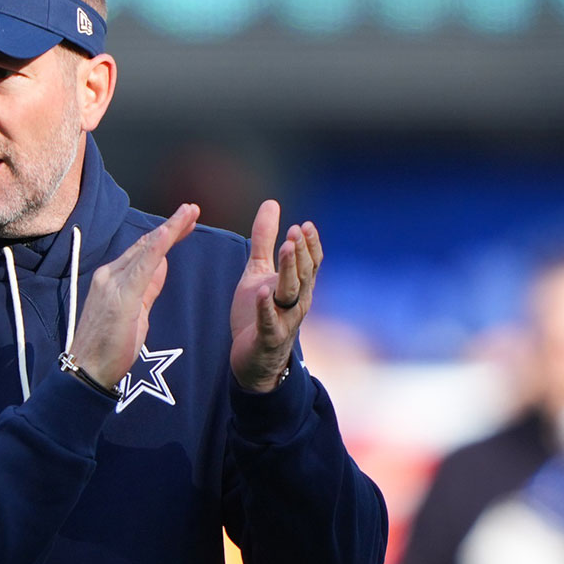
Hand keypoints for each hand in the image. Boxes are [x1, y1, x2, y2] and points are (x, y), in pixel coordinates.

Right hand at [68, 203, 199, 388]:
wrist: (86, 371)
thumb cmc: (108, 347)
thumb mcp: (134, 313)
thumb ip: (147, 288)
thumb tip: (161, 266)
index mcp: (112, 279)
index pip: (142, 251)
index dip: (164, 235)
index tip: (183, 223)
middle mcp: (109, 275)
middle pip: (145, 244)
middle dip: (171, 226)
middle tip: (192, 209)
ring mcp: (112, 283)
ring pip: (145, 249)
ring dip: (169, 229)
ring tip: (189, 213)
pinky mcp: (121, 296)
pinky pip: (143, 265)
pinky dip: (158, 246)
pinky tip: (170, 233)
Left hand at [231, 200, 322, 391]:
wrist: (252, 360)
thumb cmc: (258, 312)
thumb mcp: (258, 271)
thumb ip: (264, 239)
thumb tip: (271, 203)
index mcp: (297, 286)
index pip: (311, 262)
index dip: (311, 245)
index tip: (305, 225)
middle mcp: (296, 301)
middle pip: (304, 274)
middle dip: (302, 253)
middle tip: (296, 231)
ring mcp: (284, 320)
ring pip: (291, 293)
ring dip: (290, 271)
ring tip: (286, 249)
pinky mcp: (267, 337)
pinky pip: (269, 321)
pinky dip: (266, 306)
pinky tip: (262, 291)